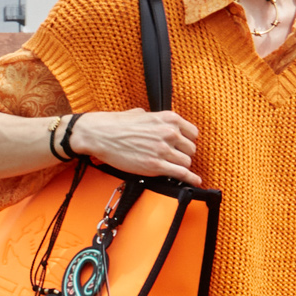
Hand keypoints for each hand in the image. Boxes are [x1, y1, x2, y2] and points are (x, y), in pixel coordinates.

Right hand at [70, 109, 201, 183]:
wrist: (100, 134)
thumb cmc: (115, 124)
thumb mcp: (142, 114)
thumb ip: (156, 120)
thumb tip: (159, 125)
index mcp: (168, 118)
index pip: (192, 133)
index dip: (187, 141)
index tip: (182, 146)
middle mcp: (169, 133)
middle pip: (191, 149)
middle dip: (183, 154)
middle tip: (173, 157)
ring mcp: (163, 150)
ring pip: (186, 162)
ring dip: (180, 166)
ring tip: (171, 167)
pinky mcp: (155, 166)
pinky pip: (181, 174)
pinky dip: (190, 179)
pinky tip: (195, 181)